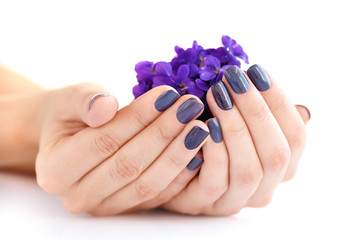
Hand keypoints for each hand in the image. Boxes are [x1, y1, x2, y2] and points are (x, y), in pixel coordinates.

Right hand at [36, 83, 208, 215]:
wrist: (71, 137)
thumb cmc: (71, 114)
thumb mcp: (71, 99)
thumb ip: (86, 101)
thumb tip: (106, 107)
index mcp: (55, 168)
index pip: (104, 141)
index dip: (138, 118)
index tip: (168, 95)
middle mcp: (76, 195)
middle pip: (128, 166)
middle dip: (164, 134)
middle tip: (190, 108)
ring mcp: (102, 207)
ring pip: (147, 185)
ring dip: (177, 155)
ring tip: (199, 127)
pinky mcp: (125, 208)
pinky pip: (157, 196)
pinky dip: (179, 174)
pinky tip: (197, 151)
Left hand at [161, 65, 309, 215]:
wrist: (172, 164)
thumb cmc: (213, 137)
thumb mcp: (241, 124)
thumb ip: (264, 118)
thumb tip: (301, 109)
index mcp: (282, 167)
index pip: (296, 136)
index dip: (279, 102)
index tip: (257, 71)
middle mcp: (265, 187)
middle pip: (276, 154)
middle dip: (256, 111)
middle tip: (233, 78)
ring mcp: (236, 199)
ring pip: (248, 170)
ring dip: (234, 127)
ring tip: (216, 94)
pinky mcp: (205, 204)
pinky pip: (216, 181)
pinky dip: (214, 151)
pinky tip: (204, 124)